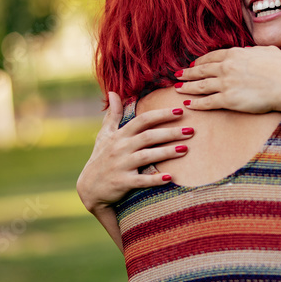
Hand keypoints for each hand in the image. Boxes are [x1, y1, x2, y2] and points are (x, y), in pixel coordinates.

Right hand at [76, 92, 193, 211]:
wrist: (89, 188)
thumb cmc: (100, 159)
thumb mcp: (104, 135)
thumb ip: (112, 115)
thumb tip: (113, 92)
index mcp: (119, 136)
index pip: (142, 120)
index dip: (161, 114)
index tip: (179, 110)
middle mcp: (120, 148)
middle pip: (148, 136)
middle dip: (170, 132)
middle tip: (191, 130)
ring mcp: (121, 165)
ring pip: (146, 156)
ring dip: (166, 152)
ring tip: (185, 149)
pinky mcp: (122, 182)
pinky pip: (141, 180)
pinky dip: (154, 179)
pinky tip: (170, 178)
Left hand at [174, 46, 280, 112]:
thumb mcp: (268, 51)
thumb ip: (255, 50)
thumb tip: (250, 51)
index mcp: (235, 53)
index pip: (212, 57)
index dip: (200, 61)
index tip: (194, 64)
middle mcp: (226, 67)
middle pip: (201, 70)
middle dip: (188, 73)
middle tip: (178, 75)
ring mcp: (226, 83)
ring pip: (200, 85)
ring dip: (187, 87)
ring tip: (178, 88)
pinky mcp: (228, 99)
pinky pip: (208, 102)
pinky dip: (196, 103)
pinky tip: (188, 104)